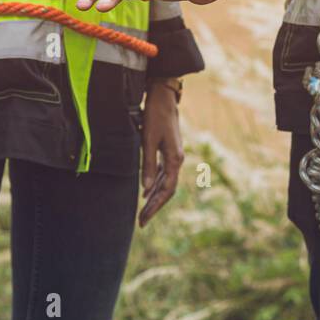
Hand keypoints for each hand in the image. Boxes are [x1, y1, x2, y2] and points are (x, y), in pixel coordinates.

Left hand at [139, 78, 184, 226]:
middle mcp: (177, 160)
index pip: (166, 190)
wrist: (163, 98)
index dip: (155, 206)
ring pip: (166, 183)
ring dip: (154, 198)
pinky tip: (147, 191)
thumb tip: (146, 189)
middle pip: (167, 190)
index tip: (143, 219)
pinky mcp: (168, 151)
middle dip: (154, 207)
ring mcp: (173, 156)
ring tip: (143, 211)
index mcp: (175, 159)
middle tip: (141, 222)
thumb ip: (148, 165)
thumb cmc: (155, 117)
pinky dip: (155, 185)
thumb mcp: (148, 141)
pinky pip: (163, 174)